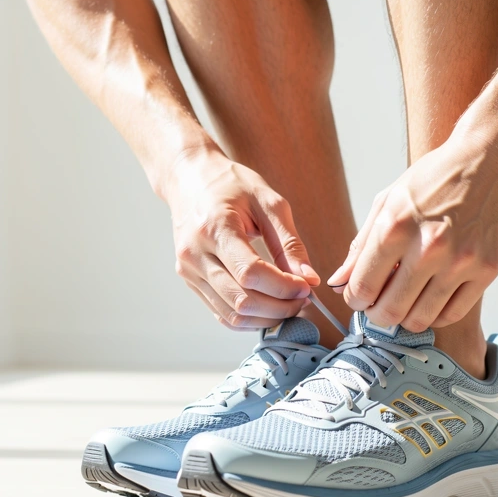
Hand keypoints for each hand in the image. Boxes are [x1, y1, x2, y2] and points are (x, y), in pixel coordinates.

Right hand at [164, 151, 317, 330]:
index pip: (251, 273)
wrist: (190, 178)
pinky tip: (269, 306)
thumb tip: (309, 279)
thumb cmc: (230, 184)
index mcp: (215, 227)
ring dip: (267, 317)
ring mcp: (188, 270)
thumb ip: (289, 243)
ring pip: (232, 314)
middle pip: (242, 299)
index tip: (307, 287)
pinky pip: (221, 312)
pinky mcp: (190, 280)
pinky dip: (249, 318)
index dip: (284, 287)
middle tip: (304, 299)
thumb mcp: (268, 202)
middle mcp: (195, 253)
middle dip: (280, 307)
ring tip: (289, 303)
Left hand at [326, 134, 497, 330]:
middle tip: (379, 308)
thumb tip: (337, 282)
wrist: (492, 157)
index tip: (360, 299)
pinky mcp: (487, 270)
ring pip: (421, 319)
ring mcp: (461, 261)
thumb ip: (361, 244)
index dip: (355, 300)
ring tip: (406, 302)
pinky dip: (436, 314)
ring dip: (406, 318)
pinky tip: (430, 299)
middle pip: (390, 311)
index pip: (362, 287)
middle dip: (377, 315)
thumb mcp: (389, 200)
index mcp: (395, 225)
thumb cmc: (436, 177)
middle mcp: (428, 247)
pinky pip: (453, 313)